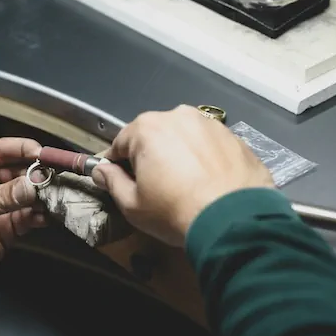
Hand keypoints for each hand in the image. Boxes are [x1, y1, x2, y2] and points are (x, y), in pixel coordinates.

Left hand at [0, 138, 46, 290]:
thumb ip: (1, 197)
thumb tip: (32, 184)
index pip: (1, 149)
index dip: (24, 149)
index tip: (44, 154)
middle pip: (21, 169)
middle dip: (39, 174)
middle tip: (54, 179)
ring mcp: (0, 202)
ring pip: (30, 192)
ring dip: (44, 194)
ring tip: (56, 196)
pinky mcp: (8, 225)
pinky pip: (30, 215)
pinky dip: (42, 214)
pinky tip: (49, 214)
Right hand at [91, 105, 273, 246]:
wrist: (234, 220)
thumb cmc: (174, 211)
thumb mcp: (132, 204)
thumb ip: (112, 182)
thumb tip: (100, 170)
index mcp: (147, 128)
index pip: (120, 143)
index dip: (117, 164)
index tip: (121, 182)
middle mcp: (178, 116)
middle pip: (154, 136)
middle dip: (151, 156)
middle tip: (157, 187)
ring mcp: (210, 124)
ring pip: (185, 138)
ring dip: (180, 155)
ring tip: (186, 185)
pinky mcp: (235, 137)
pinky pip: (210, 146)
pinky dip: (205, 159)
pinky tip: (209, 182)